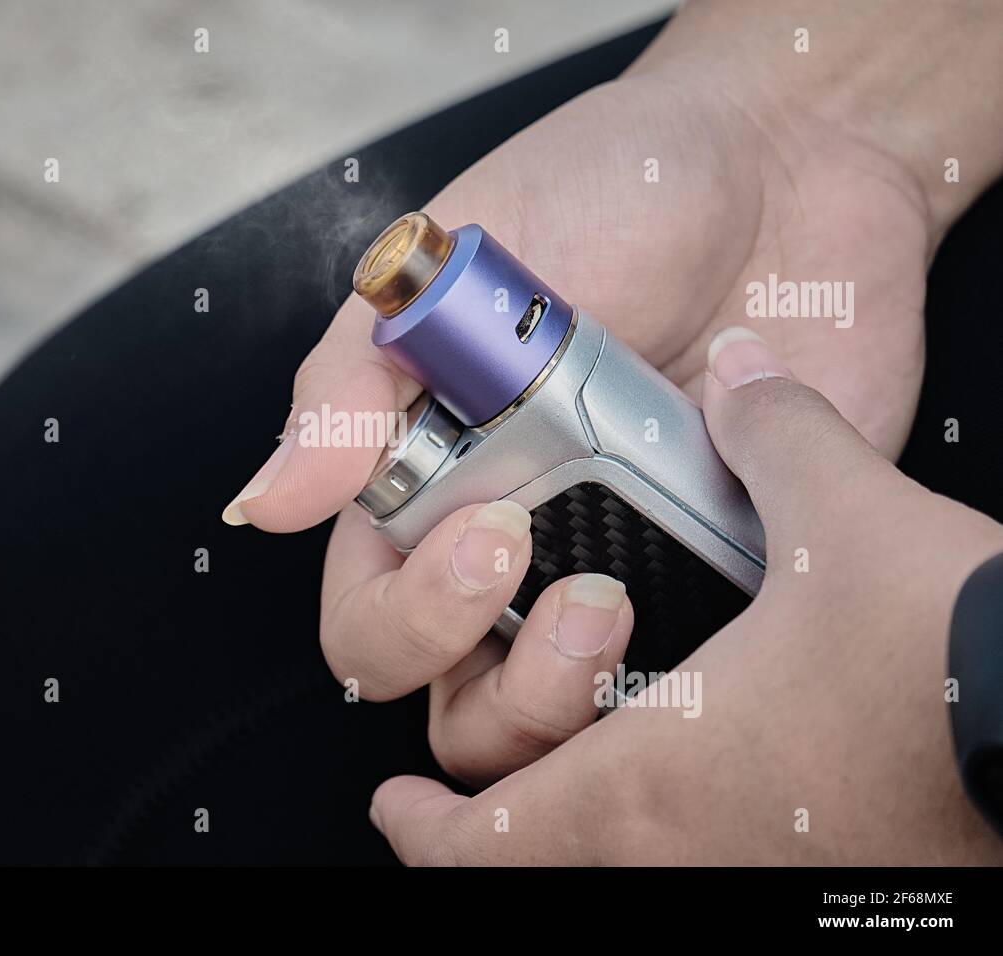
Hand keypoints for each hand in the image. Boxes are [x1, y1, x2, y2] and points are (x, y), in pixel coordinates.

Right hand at [223, 23, 934, 780]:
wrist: (785, 162)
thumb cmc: (603, 193)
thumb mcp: (455, 270)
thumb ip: (355, 387)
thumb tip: (264, 500)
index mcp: (432, 487)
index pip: (374, 623)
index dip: (411, 619)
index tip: (487, 532)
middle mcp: (519, 551)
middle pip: (467, 713)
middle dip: (504, 691)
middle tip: (570, 585)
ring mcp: (621, 570)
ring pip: (572, 727)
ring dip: (582, 702)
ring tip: (623, 599)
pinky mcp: (727, 575)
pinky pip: (703, 682)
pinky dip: (707, 681)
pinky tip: (730, 608)